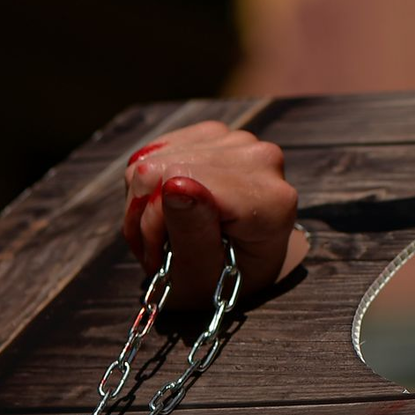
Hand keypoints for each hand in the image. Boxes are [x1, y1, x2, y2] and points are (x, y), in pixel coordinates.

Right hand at [123, 121, 302, 307]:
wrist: (237, 267)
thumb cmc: (219, 280)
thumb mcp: (201, 275)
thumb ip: (192, 231)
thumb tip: (175, 183)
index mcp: (270, 200)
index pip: (183, 181)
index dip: (156, 222)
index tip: (158, 257)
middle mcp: (262, 161)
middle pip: (164, 168)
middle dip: (146, 216)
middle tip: (157, 250)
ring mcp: (240, 142)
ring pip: (154, 159)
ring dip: (144, 202)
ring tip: (163, 233)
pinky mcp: (217, 134)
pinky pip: (156, 151)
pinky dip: (150, 184)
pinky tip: (168, 207)